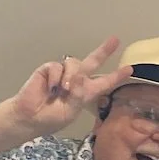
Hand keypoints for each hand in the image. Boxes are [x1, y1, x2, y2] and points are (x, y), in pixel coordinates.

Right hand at [7, 36, 132, 136]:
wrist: (29, 117)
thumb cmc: (50, 118)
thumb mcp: (70, 110)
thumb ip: (78, 93)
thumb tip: (80, 74)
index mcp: (84, 93)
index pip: (103, 83)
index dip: (116, 76)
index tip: (129, 69)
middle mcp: (76, 80)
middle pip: (92, 62)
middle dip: (103, 51)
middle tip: (115, 40)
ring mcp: (62, 73)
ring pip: (74, 63)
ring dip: (72, 76)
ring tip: (63, 90)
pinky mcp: (49, 69)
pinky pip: (57, 67)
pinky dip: (56, 78)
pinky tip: (50, 89)